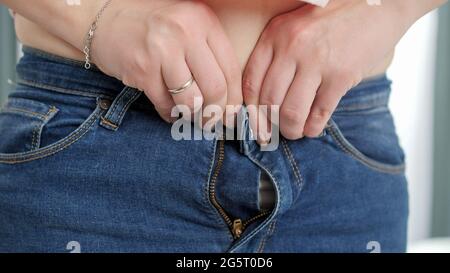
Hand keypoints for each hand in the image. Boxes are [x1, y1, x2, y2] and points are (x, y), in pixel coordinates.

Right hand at [91, 0, 241, 123]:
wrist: (103, 16)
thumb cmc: (152, 26)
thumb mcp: (187, 26)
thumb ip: (209, 54)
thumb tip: (229, 99)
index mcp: (203, 20)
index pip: (231, 69)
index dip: (234, 99)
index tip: (232, 114)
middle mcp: (185, 32)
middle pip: (216, 88)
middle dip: (217, 113)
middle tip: (213, 122)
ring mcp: (162, 51)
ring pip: (191, 101)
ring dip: (193, 116)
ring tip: (191, 117)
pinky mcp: (141, 69)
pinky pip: (165, 105)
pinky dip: (169, 114)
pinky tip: (169, 111)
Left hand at [243, 0, 415, 140]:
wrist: (377, 2)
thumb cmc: (332, 18)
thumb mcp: (295, 26)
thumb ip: (278, 54)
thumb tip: (265, 99)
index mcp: (275, 35)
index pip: (251, 83)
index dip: (251, 111)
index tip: (256, 125)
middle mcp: (292, 47)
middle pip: (269, 100)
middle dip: (270, 125)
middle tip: (274, 133)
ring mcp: (317, 61)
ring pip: (291, 111)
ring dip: (290, 130)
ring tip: (294, 132)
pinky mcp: (341, 75)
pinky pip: (319, 113)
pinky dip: (313, 128)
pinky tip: (312, 129)